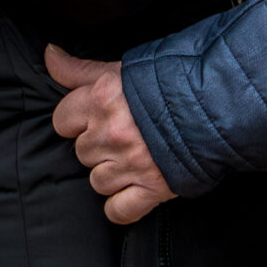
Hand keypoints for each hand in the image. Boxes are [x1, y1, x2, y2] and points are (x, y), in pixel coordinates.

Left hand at [47, 44, 176, 224]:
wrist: (217, 105)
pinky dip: (122, 206)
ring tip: (133, 157)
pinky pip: (117, 211)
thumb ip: (79, 69)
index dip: (78, 121)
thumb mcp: (120, 69)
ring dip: (111, 173)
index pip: (62, 121)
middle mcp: (112, 132)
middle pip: (81, 152)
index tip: (96, 119)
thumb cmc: (168, 83)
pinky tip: (132, 191)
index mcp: (102, 99)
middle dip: (98, 145)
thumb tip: (49, 54)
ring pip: (96, 181)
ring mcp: (131, 163)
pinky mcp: (151, 189)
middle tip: (123, 135)